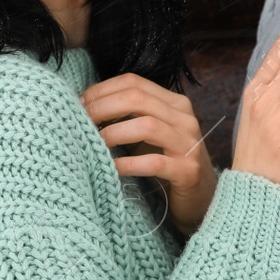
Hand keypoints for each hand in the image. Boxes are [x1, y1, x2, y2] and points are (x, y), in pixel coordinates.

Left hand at [80, 73, 217, 235]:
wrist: (200, 197)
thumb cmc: (166, 162)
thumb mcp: (148, 133)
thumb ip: (127, 116)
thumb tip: (84, 106)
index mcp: (174, 103)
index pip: (134, 83)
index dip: (102, 90)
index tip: (79, 104)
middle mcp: (184, 118)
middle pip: (138, 99)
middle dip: (102, 107)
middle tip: (80, 121)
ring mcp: (188, 144)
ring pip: (147, 126)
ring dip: (113, 132)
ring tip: (94, 142)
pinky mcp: (188, 171)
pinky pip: (154, 163)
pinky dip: (128, 164)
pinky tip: (112, 167)